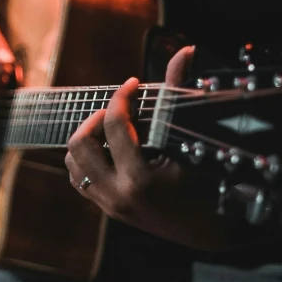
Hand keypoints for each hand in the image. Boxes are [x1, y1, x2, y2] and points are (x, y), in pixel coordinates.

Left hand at [65, 46, 221, 247]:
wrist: (208, 230)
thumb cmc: (208, 181)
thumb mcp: (190, 138)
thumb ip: (179, 91)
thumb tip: (185, 50)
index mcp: (141, 178)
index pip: (114, 125)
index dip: (121, 96)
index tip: (133, 84)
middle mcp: (118, 194)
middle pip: (80, 143)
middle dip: (95, 117)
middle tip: (118, 109)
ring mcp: (108, 204)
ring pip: (72, 161)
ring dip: (88, 137)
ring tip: (112, 127)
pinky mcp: (105, 208)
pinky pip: (77, 177)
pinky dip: (85, 157)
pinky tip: (108, 147)